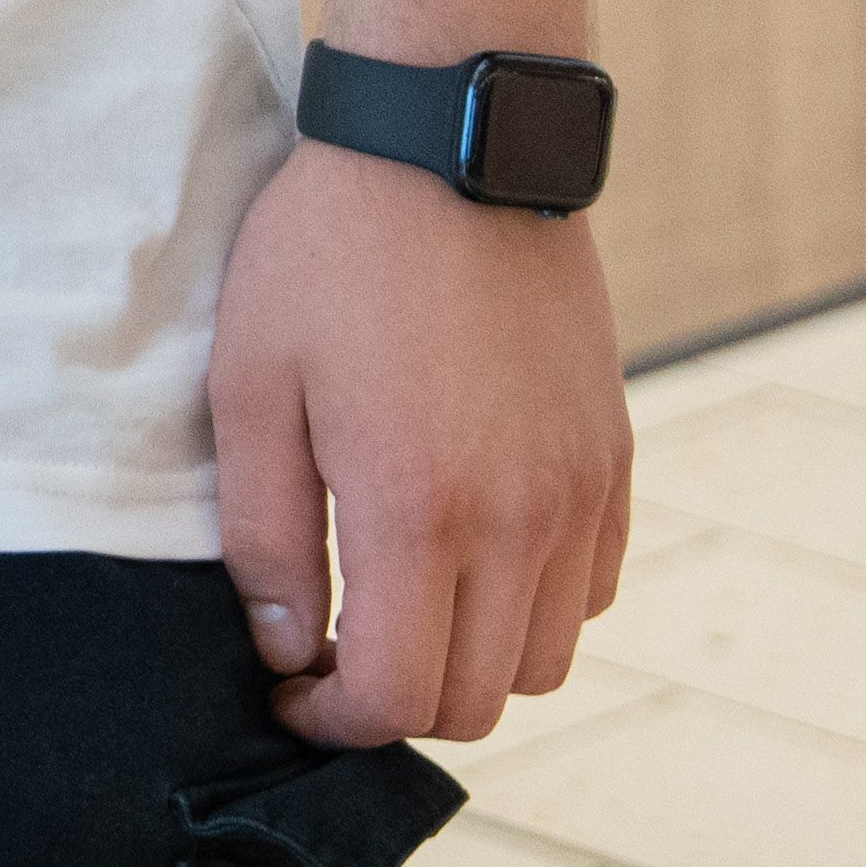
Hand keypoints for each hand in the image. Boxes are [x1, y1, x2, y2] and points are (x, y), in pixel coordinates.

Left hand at [208, 136, 629, 747]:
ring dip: (469, 661)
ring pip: (544, 658)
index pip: (398, 697)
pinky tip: (468, 551)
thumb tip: (285, 647)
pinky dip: (534, 606)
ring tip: (398, 603)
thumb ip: (266, 535)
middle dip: (396, 702)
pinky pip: (591, 590)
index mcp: (420, 510)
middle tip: (332, 652)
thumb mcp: (252, 386)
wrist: (450, 146)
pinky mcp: (613, 457)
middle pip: (477, 700)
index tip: (288, 688)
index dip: (332, 720)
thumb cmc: (328, 257)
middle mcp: (522, 520)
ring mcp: (580, 492)